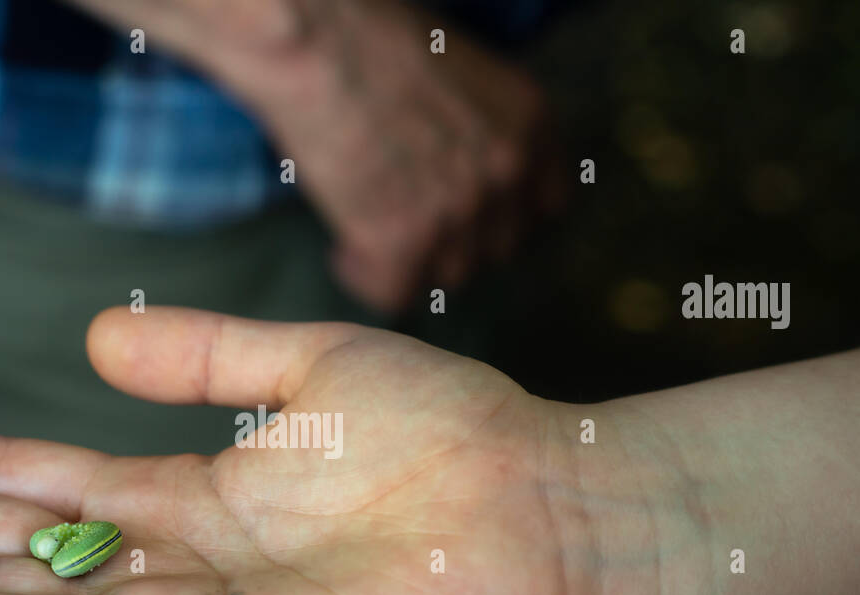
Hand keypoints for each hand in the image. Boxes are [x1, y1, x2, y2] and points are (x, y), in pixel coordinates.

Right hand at [65, 0, 566, 311]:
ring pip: (447, 275)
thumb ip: (477, 125)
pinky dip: (366, 276)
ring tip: (367, 226)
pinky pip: (394, 293)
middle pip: (493, 248)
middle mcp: (505, 172)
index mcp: (529, 123)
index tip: (464, 213)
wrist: (317, 41)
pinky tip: (345, 247)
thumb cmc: (369, 36)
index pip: (542, 206)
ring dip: (410, 260)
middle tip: (405, 217)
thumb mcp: (458, 70)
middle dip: (453, 239)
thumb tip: (457, 166)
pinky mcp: (401, 243)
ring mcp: (457, 212)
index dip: (497, 214)